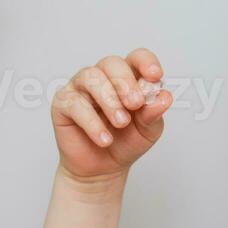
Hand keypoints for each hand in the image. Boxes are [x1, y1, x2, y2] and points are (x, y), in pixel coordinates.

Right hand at [50, 48, 172, 184]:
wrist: (103, 169)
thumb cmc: (125, 142)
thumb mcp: (147, 130)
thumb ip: (154, 113)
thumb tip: (164, 98)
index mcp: (127, 77)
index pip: (136, 57)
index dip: (146, 62)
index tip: (155, 77)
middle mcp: (103, 77)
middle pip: (112, 63)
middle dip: (125, 82)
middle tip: (135, 104)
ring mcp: (81, 87)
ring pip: (92, 77)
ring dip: (109, 100)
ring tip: (121, 123)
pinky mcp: (63, 103)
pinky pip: (75, 104)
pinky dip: (92, 122)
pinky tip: (104, 139)